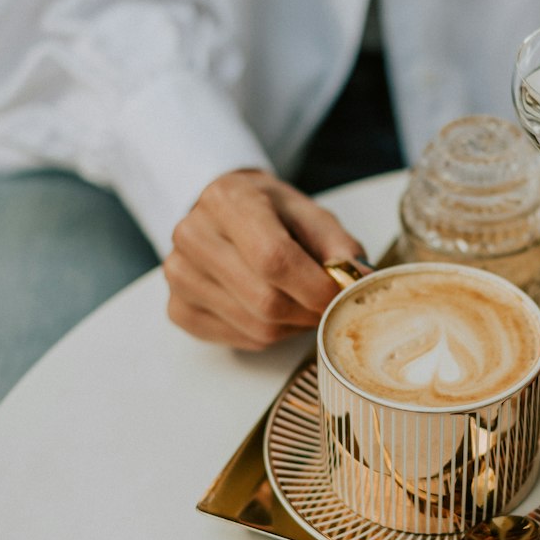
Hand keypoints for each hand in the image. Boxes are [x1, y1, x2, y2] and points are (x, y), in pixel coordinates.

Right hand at [163, 168, 364, 348]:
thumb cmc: (271, 213)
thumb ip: (338, 245)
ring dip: (291, 325)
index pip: (274, 258)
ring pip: (255, 326)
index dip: (315, 288)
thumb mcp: (309, 213)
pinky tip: (271, 311)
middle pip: (265, 300)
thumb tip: (361, 281)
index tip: (340, 296)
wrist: (223, 212)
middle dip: (308, 312)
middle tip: (325, 305)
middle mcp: (193, 235)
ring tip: (299, 303)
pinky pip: (239, 340)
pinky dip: (267, 334)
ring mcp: (179, 275)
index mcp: (228, 200)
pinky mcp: (178, 308)